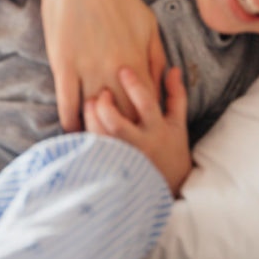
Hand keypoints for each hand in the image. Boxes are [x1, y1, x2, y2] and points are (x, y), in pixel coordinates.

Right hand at [39, 0, 165, 131]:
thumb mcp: (147, 22)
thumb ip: (157, 56)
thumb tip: (164, 85)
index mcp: (138, 61)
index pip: (147, 107)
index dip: (146, 125)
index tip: (143, 136)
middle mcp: (115, 71)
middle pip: (123, 117)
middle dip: (124, 136)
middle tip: (122, 149)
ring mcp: (88, 70)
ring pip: (95, 116)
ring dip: (96, 133)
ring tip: (97, 144)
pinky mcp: (63, 66)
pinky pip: (67, 105)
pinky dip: (71, 122)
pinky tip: (73, 129)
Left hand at [83, 66, 190, 195]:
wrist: (164, 189)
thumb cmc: (171, 152)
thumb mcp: (177, 125)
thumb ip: (175, 96)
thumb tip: (174, 68)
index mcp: (158, 130)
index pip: (145, 103)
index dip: (133, 85)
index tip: (122, 69)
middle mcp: (140, 145)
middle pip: (117, 122)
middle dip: (105, 104)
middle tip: (101, 91)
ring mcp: (123, 159)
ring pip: (101, 137)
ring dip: (91, 117)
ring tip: (89, 103)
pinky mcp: (109, 169)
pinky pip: (92, 151)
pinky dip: (85, 135)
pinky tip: (82, 122)